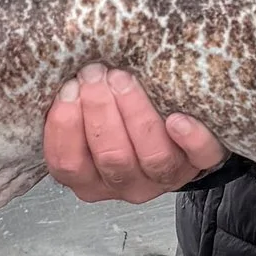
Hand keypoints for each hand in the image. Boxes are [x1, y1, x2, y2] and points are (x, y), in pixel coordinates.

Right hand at [43, 69, 223, 205]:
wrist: (172, 123)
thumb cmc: (117, 113)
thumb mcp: (85, 112)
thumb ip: (71, 101)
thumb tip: (54, 71)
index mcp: (90, 178)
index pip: (69, 165)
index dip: (65, 127)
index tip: (68, 88)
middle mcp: (126, 184)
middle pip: (112, 158)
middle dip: (100, 111)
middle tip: (95, 72)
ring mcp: (165, 177)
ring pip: (152, 157)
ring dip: (137, 114)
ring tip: (124, 78)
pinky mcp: (200, 163)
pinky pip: (200, 157)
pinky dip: (191, 138)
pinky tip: (178, 118)